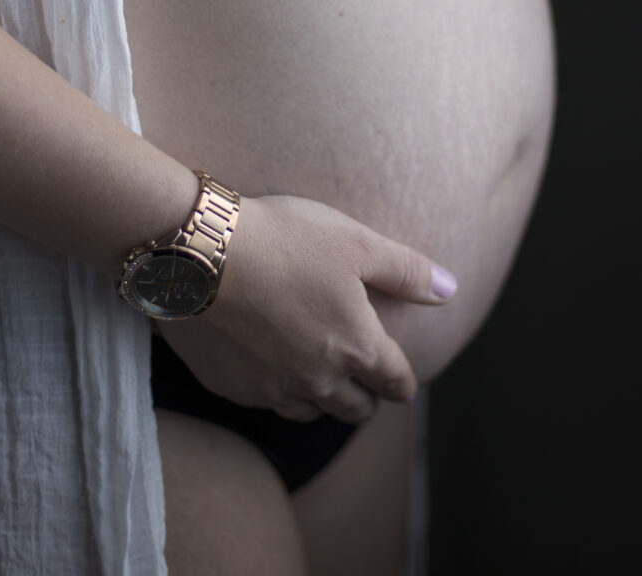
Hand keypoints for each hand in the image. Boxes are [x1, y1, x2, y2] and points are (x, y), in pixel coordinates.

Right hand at [153, 192, 456, 425]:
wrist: (201, 253)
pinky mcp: (230, 386)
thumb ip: (407, 271)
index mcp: (356, 347)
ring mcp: (271, 388)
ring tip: (319, 376)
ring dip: (322, 399)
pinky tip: (269, 366)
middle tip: (363, 380)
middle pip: (355, 409)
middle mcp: (318, 380)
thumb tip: (451, 289)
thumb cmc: (285, 240)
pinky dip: (274, 388)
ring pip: (310, 412)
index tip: (400, 379)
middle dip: (366, 397)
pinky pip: (264, 400)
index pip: (394, 382)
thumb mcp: (357, 243)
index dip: (402, 381)